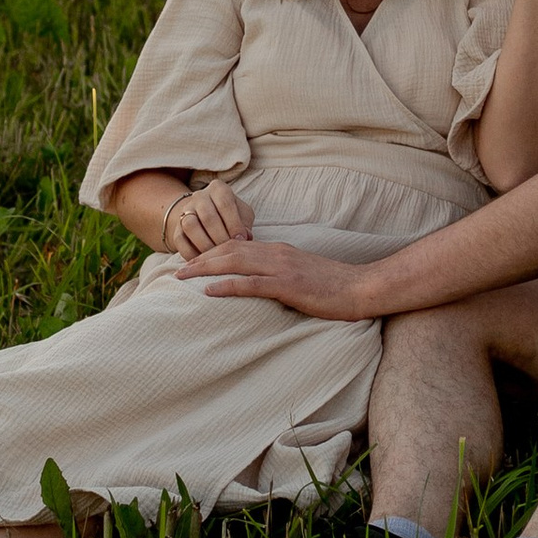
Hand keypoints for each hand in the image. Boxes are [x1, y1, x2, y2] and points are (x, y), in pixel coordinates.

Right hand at [161, 179, 253, 257]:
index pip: (225, 203)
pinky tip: (205, 261)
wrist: (205, 217)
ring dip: (206, 244)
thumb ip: (245, 223)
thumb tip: (246, 237)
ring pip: (191, 226)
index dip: (234, 223)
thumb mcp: (242, 214)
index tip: (242, 239)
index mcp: (218, 189)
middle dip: (221, 236)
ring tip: (217, 256)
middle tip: (230, 251)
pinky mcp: (176, 230)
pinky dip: (192, 254)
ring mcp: (185, 212)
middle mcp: (199, 197)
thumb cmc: (230, 216)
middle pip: (207, 216)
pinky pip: (180, 242)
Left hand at [175, 236, 377, 320]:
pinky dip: (228, 286)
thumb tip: (258, 282)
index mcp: (278, 250)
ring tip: (184, 277)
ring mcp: (282, 268)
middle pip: (228, 250)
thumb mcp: (300, 274)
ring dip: (205, 268)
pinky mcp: (288, 286)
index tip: (191, 262)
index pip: (236, 246)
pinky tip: (210, 291)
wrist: (360, 287)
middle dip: (200, 258)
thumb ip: (278, 273)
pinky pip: (252, 284)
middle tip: (177, 269)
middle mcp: (276, 253)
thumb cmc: (332, 286)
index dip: (211, 252)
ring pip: (235, 262)